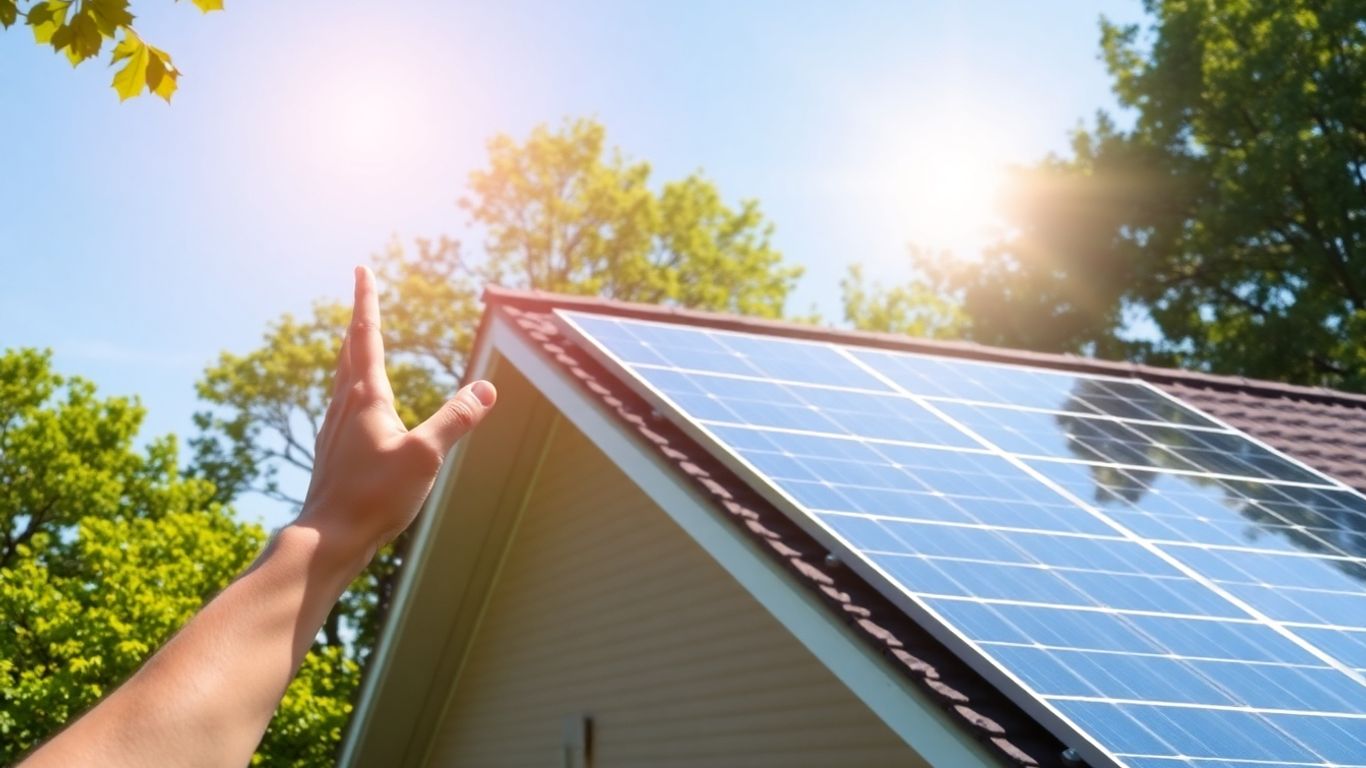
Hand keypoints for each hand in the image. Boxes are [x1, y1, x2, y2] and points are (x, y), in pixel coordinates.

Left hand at [294, 266, 495, 568]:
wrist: (329, 537)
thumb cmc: (375, 498)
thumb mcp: (425, 456)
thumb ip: (456, 419)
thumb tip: (488, 388)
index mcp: (366, 398)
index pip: (366, 336)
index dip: (365, 300)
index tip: (361, 269)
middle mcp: (345, 406)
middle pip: (349, 350)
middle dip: (358, 318)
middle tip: (360, 291)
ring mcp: (335, 429)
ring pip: (341, 376)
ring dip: (350, 350)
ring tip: (354, 339)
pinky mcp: (333, 451)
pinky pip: (342, 404)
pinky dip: (349, 385)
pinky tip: (353, 402)